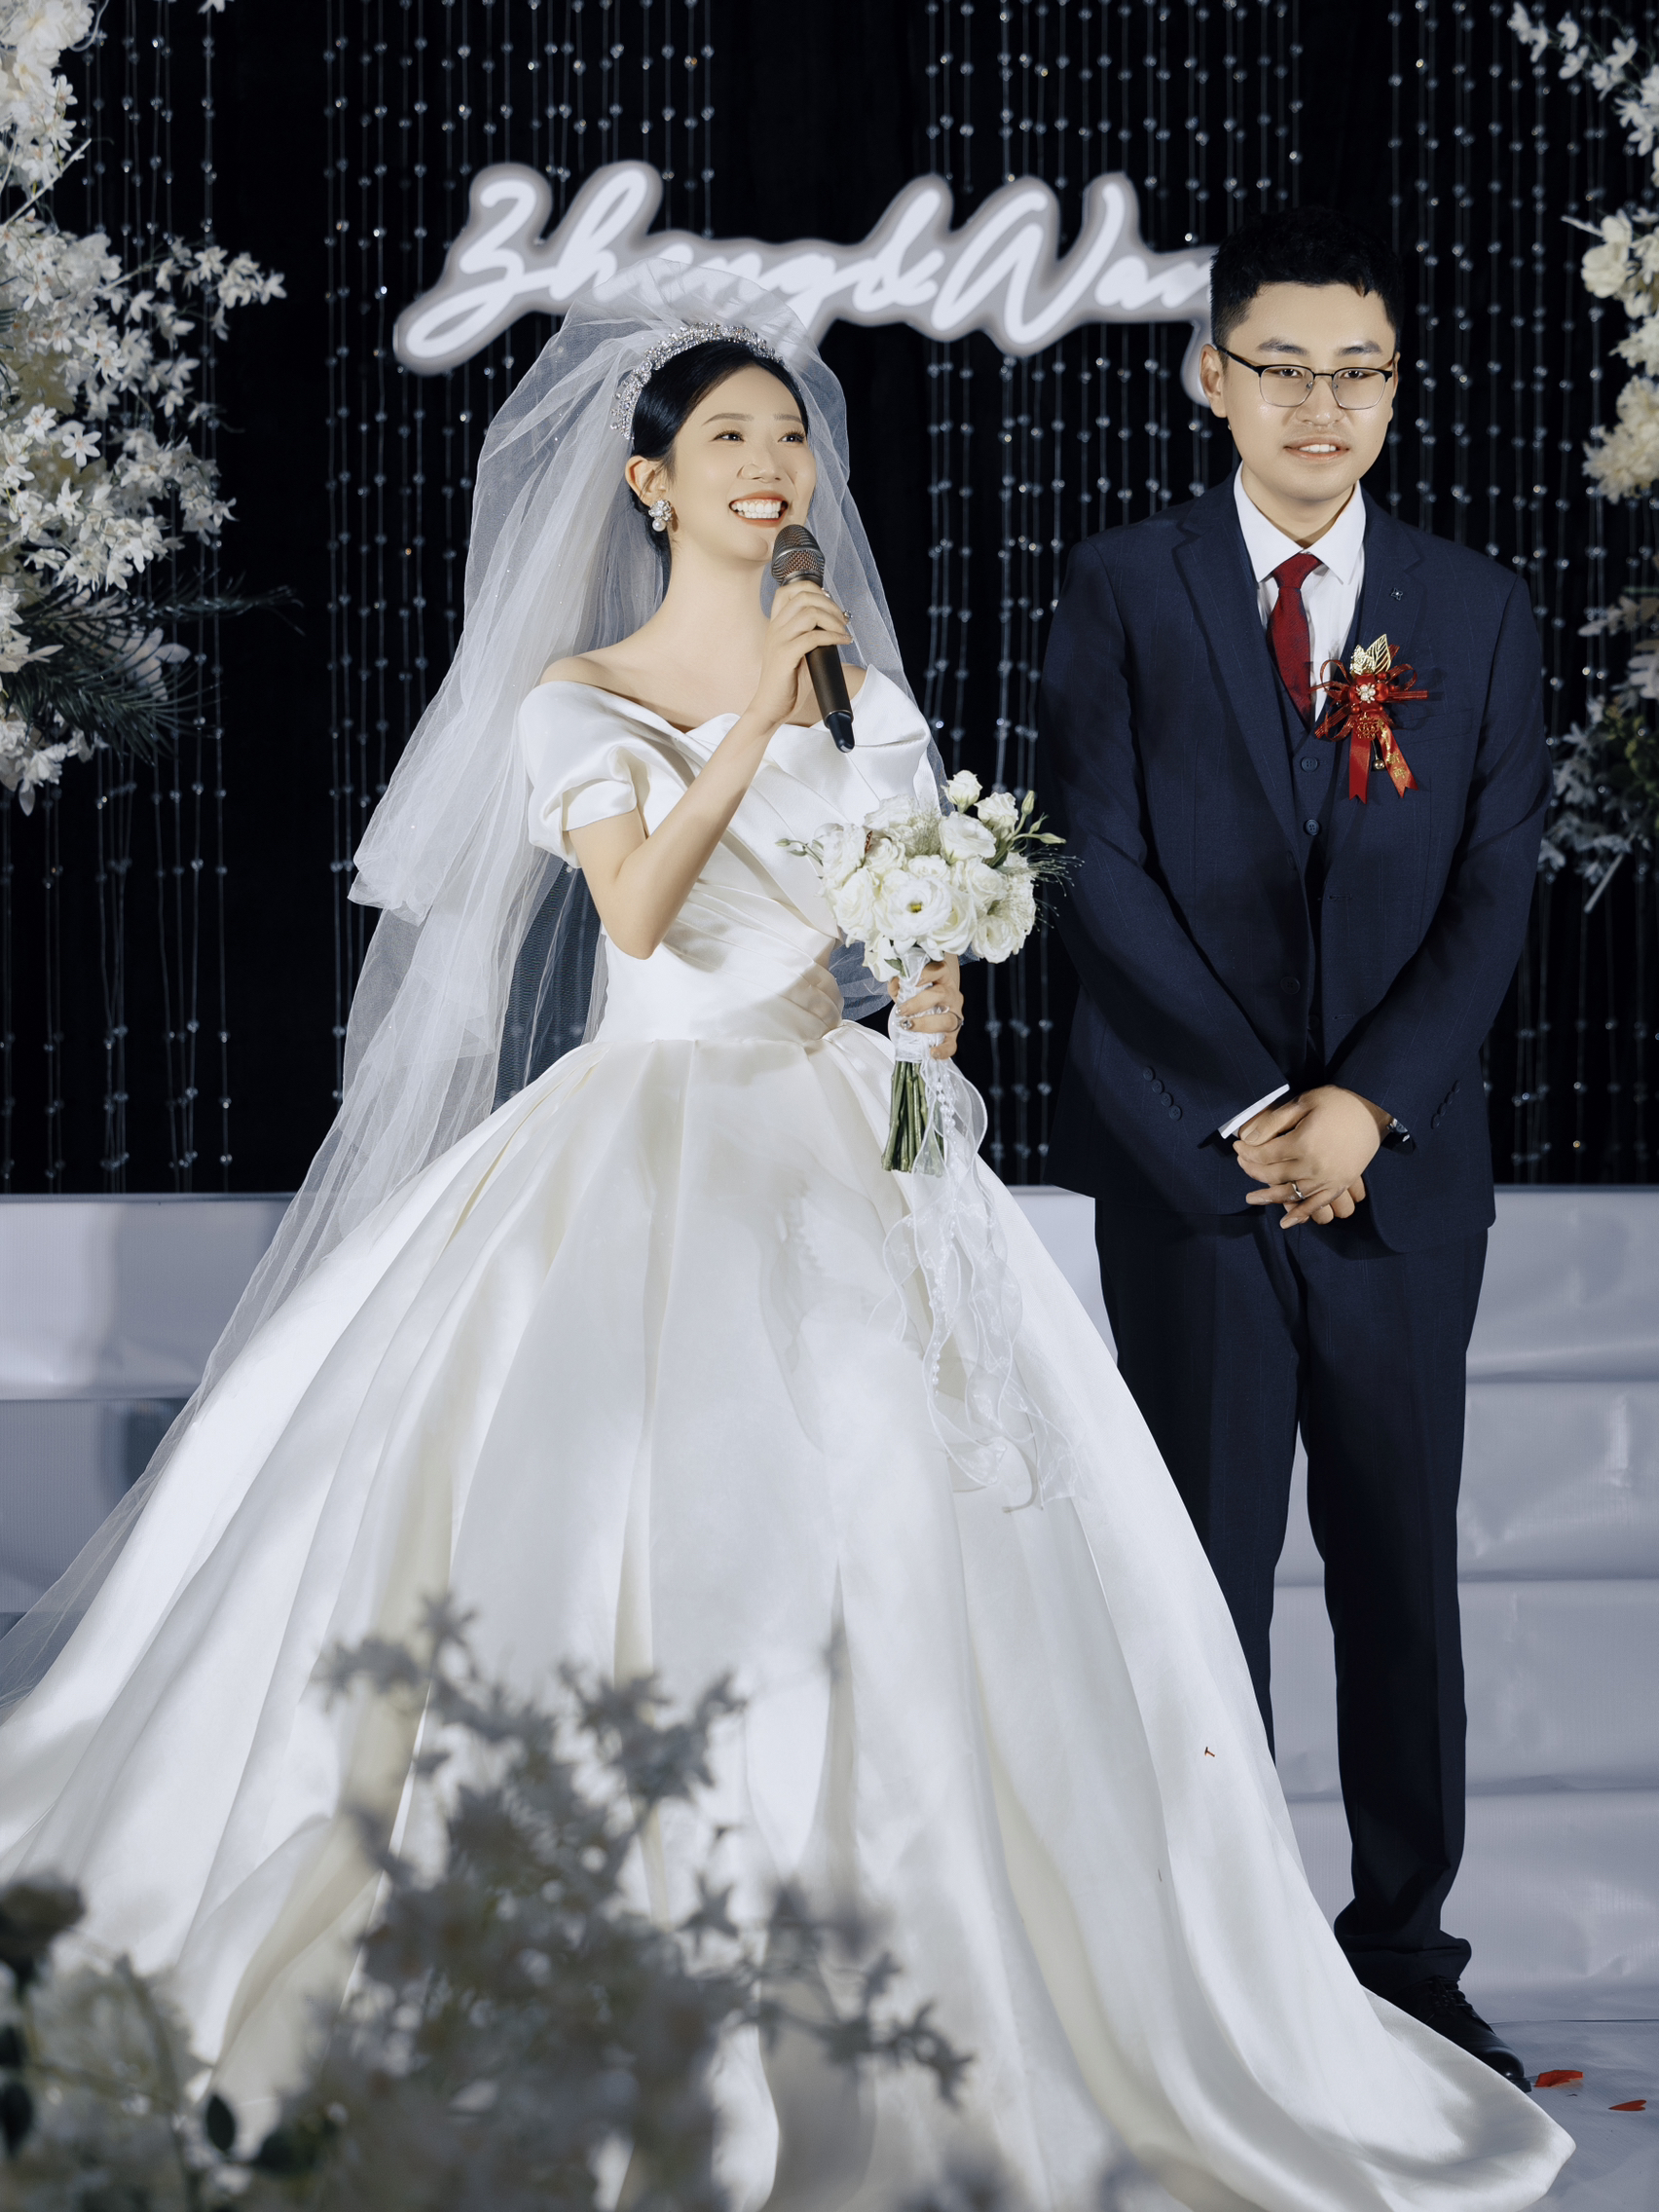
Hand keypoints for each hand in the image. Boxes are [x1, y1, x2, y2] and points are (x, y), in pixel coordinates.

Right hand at [746, 577, 851, 732]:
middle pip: (803, 596)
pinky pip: (814, 637)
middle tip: (842, 619)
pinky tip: (842, 642)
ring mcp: (779, 640)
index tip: (829, 602)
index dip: (812, 589)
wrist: (771, 707)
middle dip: (829, 604)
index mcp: (776, 624)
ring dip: (833, 619)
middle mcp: (775, 628)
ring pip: (810, 612)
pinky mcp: (785, 655)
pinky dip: (833, 636)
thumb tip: (837, 628)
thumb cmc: (787, 684)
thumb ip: (810, 637)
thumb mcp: (798, 653)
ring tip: (843, 631)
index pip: (788, 590)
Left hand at [889, 956, 964, 1059]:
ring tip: (909, 1026)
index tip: (913, 981)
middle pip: (942, 995)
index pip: (940, 970)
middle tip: (902, 1010)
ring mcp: (955, 1016)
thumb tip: (895, 982)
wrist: (935, 1009)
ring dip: (926, 1024)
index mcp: (943, 980)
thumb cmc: (920, 996)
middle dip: (919, 1003)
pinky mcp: (953, 1035)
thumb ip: (899, 985)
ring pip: (948, 1020)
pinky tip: (932, 1052)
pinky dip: (943, 1050)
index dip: (928, 974)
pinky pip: (952, 1044)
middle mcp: (952, 996)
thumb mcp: (908, 988)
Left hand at [1233, 1085, 1389, 1227]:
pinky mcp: (1340, 1184)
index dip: (1247, 1152)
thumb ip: (1273, 1122)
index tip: (1237, 1146)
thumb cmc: (1337, 1102)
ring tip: (1251, 1198)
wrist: (1373, 1110)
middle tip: (1241, 1164)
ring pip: (1291, 1194)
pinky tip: (1286, 1222)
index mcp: (1303, 1143)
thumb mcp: (1302, 1103)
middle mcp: (1314, 1166)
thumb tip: (1246, 1138)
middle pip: (1274, 1175)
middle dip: (1253, 1170)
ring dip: (1269, 1198)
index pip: (1264, 1154)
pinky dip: (1300, 1214)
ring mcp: (1328, 1178)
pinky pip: (1317, 1204)